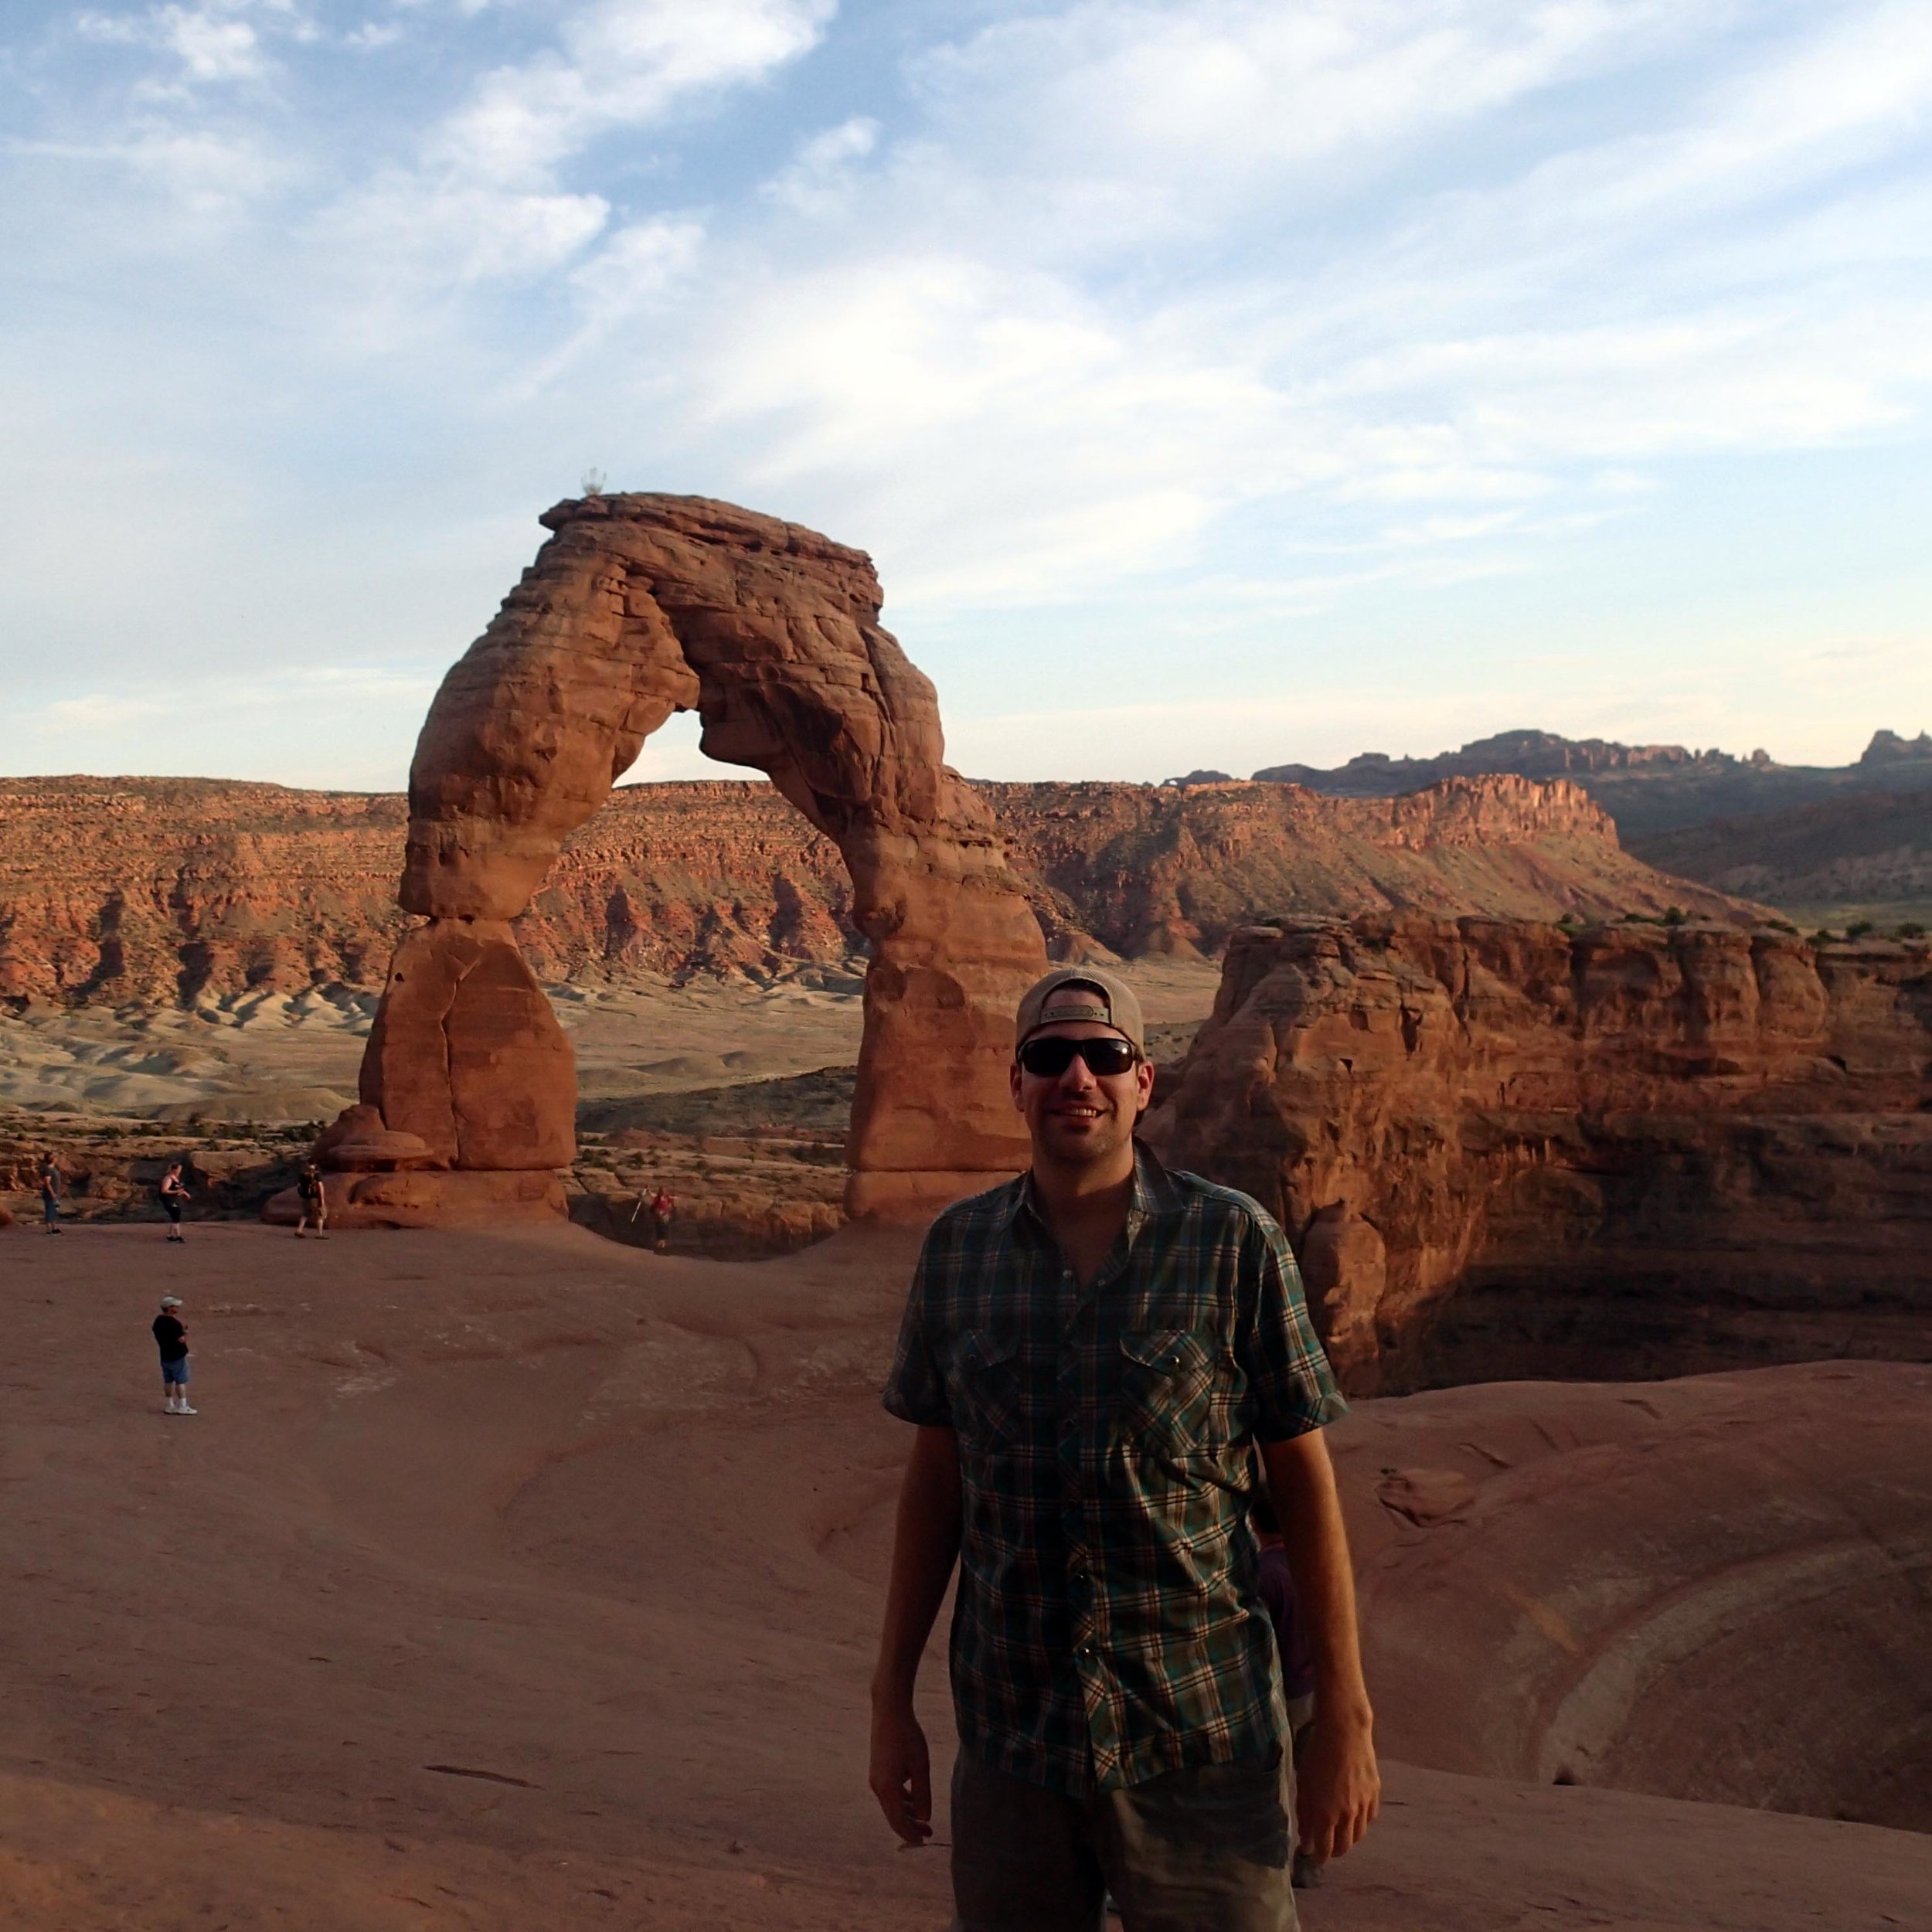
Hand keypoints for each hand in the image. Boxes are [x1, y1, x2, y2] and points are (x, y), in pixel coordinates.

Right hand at [869, 1697, 933, 1845]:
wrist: (889, 1711)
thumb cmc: (907, 1737)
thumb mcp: (920, 1767)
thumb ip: (922, 1794)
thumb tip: (924, 1817)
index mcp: (887, 1788)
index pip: (898, 1822)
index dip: (910, 1835)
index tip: (923, 1843)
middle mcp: (877, 1786)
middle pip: (894, 1815)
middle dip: (911, 1826)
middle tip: (929, 1833)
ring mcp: (876, 1778)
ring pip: (892, 1804)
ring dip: (908, 1813)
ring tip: (925, 1818)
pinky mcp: (878, 1769)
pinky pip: (890, 1792)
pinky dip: (902, 1800)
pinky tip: (914, 1800)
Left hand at [1294, 1707, 1379, 1863]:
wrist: (1345, 1732)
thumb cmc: (1316, 1755)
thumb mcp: (1303, 1784)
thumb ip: (1305, 1815)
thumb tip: (1305, 1841)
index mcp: (1326, 1814)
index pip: (1325, 1849)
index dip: (1319, 1857)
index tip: (1313, 1857)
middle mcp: (1347, 1815)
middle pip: (1345, 1847)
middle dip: (1334, 1851)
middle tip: (1327, 1846)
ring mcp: (1364, 1805)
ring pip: (1359, 1835)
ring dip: (1349, 1838)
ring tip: (1340, 1831)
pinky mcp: (1375, 1793)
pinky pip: (1370, 1817)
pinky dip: (1361, 1821)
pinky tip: (1354, 1814)